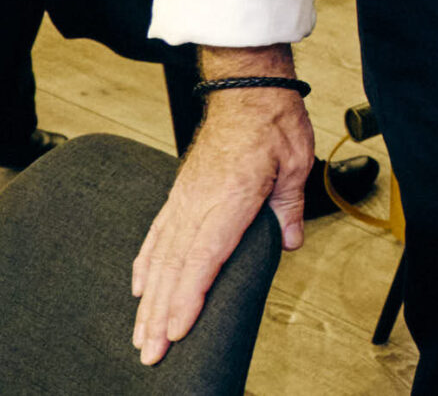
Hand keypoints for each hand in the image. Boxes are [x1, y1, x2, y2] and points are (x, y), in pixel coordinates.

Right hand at [131, 83, 313, 365]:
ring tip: (140, 333)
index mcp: (229, 198)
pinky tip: (141, 286)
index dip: (188, 297)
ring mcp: (185, 198)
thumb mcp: (297, 163)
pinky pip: (158, 234)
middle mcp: (199, 202)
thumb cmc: (273, 120)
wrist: (246, 86)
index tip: (176, 330)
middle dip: (161, 314)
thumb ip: (290, 207)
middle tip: (150, 351)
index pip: (204, 258)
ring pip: (162, 257)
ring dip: (150, 299)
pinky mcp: (181, 192)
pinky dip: (148, 264)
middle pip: (176, 267)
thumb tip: (291, 241)